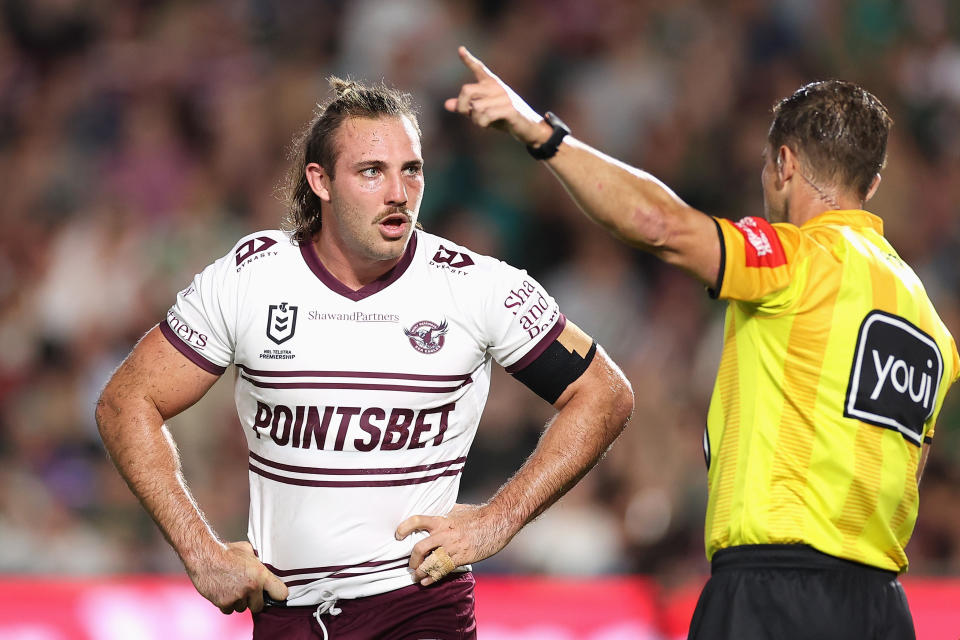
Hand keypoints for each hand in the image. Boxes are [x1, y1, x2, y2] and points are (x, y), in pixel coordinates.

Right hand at [184, 541, 288, 613]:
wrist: (204, 556)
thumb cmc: (225, 551)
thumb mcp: (248, 551)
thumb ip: (257, 562)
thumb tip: (262, 566)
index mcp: (261, 574)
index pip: (280, 593)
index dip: (276, 595)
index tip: (272, 595)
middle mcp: (252, 587)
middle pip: (259, 606)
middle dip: (253, 601)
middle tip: (246, 592)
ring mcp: (238, 596)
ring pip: (242, 608)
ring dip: (238, 601)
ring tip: (231, 587)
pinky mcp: (224, 603)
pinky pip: (229, 610)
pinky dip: (226, 604)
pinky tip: (223, 591)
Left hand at [395, 503, 514, 585]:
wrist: (497, 521)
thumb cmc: (478, 514)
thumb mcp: (458, 509)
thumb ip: (445, 512)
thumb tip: (436, 509)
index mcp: (442, 520)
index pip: (417, 521)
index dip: (404, 528)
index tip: (397, 535)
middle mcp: (444, 533)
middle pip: (419, 548)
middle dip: (412, 560)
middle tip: (411, 566)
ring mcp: (452, 546)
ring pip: (429, 562)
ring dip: (420, 572)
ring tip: (417, 577)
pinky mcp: (461, 557)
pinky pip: (443, 570)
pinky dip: (433, 577)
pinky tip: (427, 582)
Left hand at [445, 46, 550, 145]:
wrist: (529, 128)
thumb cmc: (504, 119)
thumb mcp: (483, 112)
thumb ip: (466, 108)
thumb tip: (447, 104)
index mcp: (491, 84)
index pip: (479, 69)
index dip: (468, 59)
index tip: (460, 49)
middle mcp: (497, 87)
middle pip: (467, 90)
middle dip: (462, 106)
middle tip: (467, 115)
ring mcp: (504, 97)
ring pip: (476, 107)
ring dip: (475, 120)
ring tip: (483, 123)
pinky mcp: (510, 109)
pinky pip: (486, 115)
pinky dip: (482, 123)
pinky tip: (487, 125)